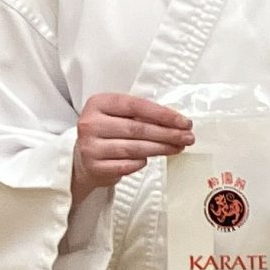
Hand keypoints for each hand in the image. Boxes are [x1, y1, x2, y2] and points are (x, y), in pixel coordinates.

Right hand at [71, 92, 192, 204]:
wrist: (82, 159)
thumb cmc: (107, 133)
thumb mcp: (118, 115)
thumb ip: (142, 115)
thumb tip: (177, 122)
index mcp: (99, 103)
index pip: (136, 106)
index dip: (164, 114)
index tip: (184, 122)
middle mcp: (91, 123)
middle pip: (138, 128)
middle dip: (168, 133)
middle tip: (187, 137)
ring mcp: (90, 146)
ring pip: (135, 148)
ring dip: (162, 148)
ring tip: (178, 147)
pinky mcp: (95, 166)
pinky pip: (128, 165)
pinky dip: (142, 162)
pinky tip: (150, 159)